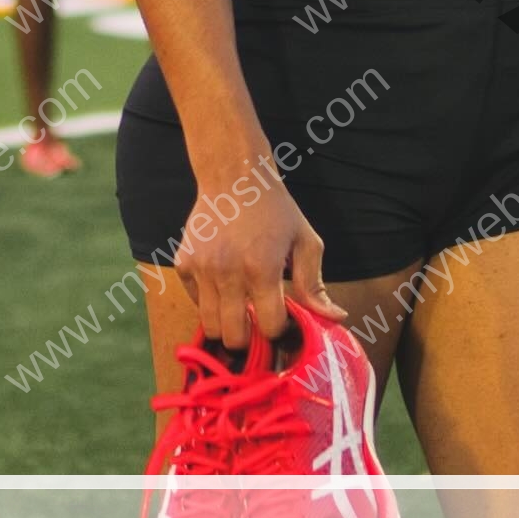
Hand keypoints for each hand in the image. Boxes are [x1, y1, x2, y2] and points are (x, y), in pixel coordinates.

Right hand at [174, 162, 345, 347]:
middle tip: (257, 324)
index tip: (281, 322)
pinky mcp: (183, 264)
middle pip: (233, 337)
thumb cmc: (276, 210)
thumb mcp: (305, 241)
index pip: (269, 327)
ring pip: (209, 326)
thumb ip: (315, 284)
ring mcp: (202, 269)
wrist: (234, 178)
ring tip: (240, 311)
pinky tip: (223, 288)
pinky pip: (194, 302)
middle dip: (249, 339)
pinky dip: (208, 303)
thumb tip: (335, 318)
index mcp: (262, 269)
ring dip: (226, 326)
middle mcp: (228, 273)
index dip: (278, 331)